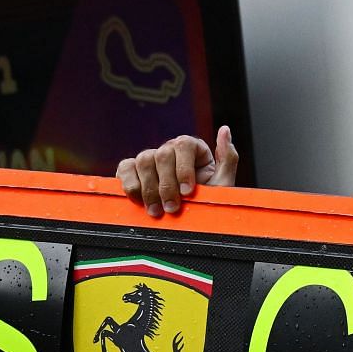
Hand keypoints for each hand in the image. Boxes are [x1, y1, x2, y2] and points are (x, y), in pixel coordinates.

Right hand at [116, 126, 238, 216]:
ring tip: (157, 211)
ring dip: (149, 189)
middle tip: (172, 208)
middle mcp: (169, 150)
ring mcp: (149, 158)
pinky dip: (130, 184)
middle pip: (162, 155)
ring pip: (143, 161)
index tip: (188, 192)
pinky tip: (139, 201)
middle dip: (167, 186)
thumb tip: (225, 130)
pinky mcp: (131, 170)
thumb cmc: (207, 202)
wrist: (188, 220)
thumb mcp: (223, 184)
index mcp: (191, 149)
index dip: (184, 169)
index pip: (184, 145)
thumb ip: (227, 158)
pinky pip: (125, 168)